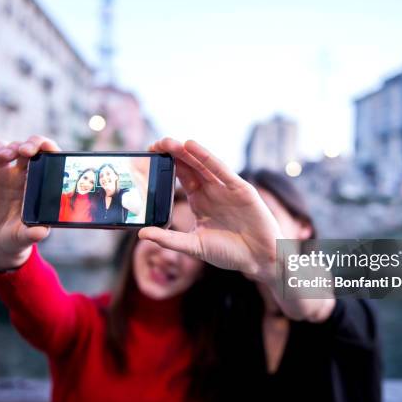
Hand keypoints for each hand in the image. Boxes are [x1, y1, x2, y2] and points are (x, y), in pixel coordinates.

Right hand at [0, 135, 59, 268]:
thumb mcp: (24, 238)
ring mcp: (15, 172)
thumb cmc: (17, 238)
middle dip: (34, 143)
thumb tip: (40, 232)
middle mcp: (33, 176)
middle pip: (37, 149)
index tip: (48, 148)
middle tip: (27, 151)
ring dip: (13, 146)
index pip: (54, 162)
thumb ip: (32, 235)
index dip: (52, 150)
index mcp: (46, 187)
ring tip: (5, 155)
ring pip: (17, 147)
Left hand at [138, 138, 282, 281]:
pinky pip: (221, 170)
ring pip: (202, 164)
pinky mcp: (240, 189)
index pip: (179, 176)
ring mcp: (226, 188)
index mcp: (199, 200)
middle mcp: (211, 190)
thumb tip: (141, 234)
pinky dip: (206, 157)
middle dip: (172, 154)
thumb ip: (169, 240)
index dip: (165, 165)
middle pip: (189, 166)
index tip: (147, 157)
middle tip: (154, 145)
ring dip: (186, 152)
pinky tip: (191, 147)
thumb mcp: (194, 246)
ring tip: (168, 142)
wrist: (260, 259)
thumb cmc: (230, 253)